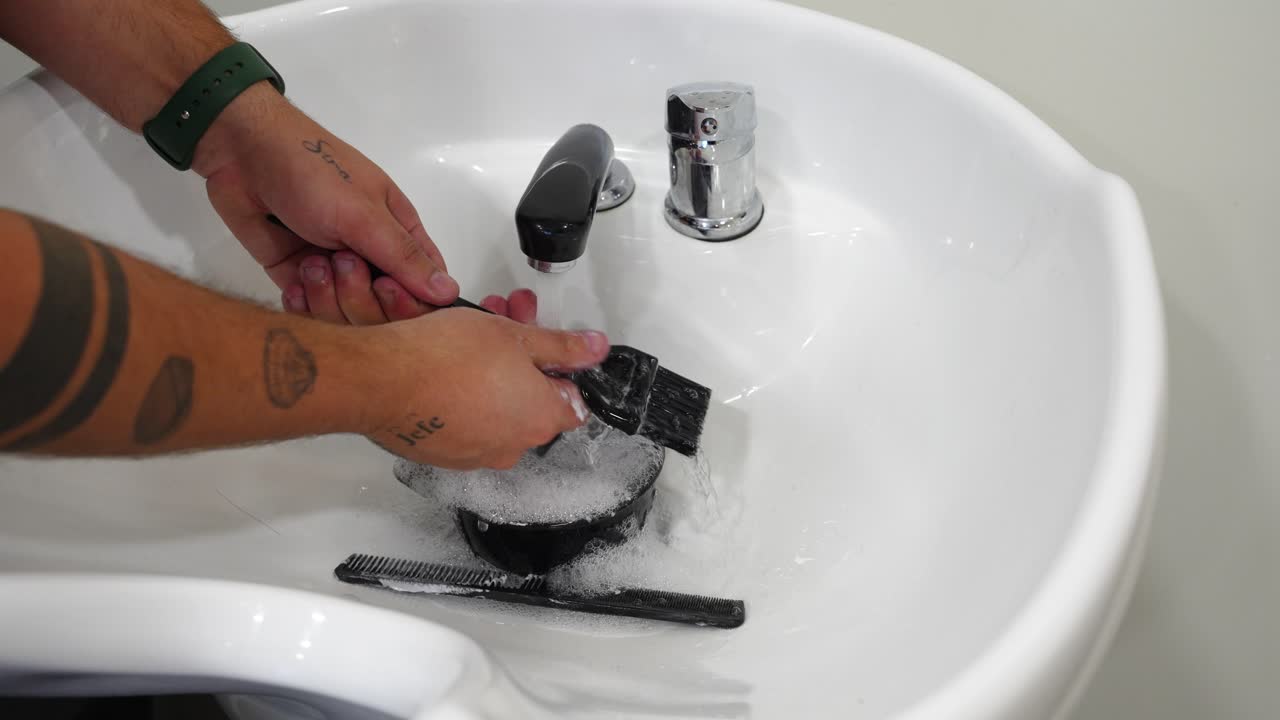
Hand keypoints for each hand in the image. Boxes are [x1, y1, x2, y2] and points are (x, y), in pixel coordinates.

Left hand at [192, 83, 455, 321]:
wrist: (240, 153)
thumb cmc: (313, 173)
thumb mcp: (364, 214)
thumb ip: (405, 258)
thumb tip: (450, 293)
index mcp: (399, 234)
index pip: (423, 288)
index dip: (411, 302)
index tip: (386, 288)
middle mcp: (371, 256)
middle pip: (384, 311)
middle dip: (361, 296)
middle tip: (340, 262)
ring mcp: (334, 269)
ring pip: (346, 317)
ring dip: (327, 297)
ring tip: (310, 263)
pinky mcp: (297, 276)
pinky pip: (310, 314)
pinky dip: (303, 305)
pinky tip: (294, 282)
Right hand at [365, 307, 606, 468]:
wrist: (380, 382)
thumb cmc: (443, 358)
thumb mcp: (513, 335)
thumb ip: (560, 345)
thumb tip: (595, 349)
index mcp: (541, 419)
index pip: (573, 402)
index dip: (561, 369)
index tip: (544, 348)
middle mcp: (513, 446)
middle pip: (532, 403)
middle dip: (522, 362)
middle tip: (503, 326)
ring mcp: (476, 455)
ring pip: (497, 411)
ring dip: (492, 377)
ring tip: (469, 339)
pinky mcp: (443, 455)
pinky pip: (465, 425)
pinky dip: (463, 400)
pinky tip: (447, 369)